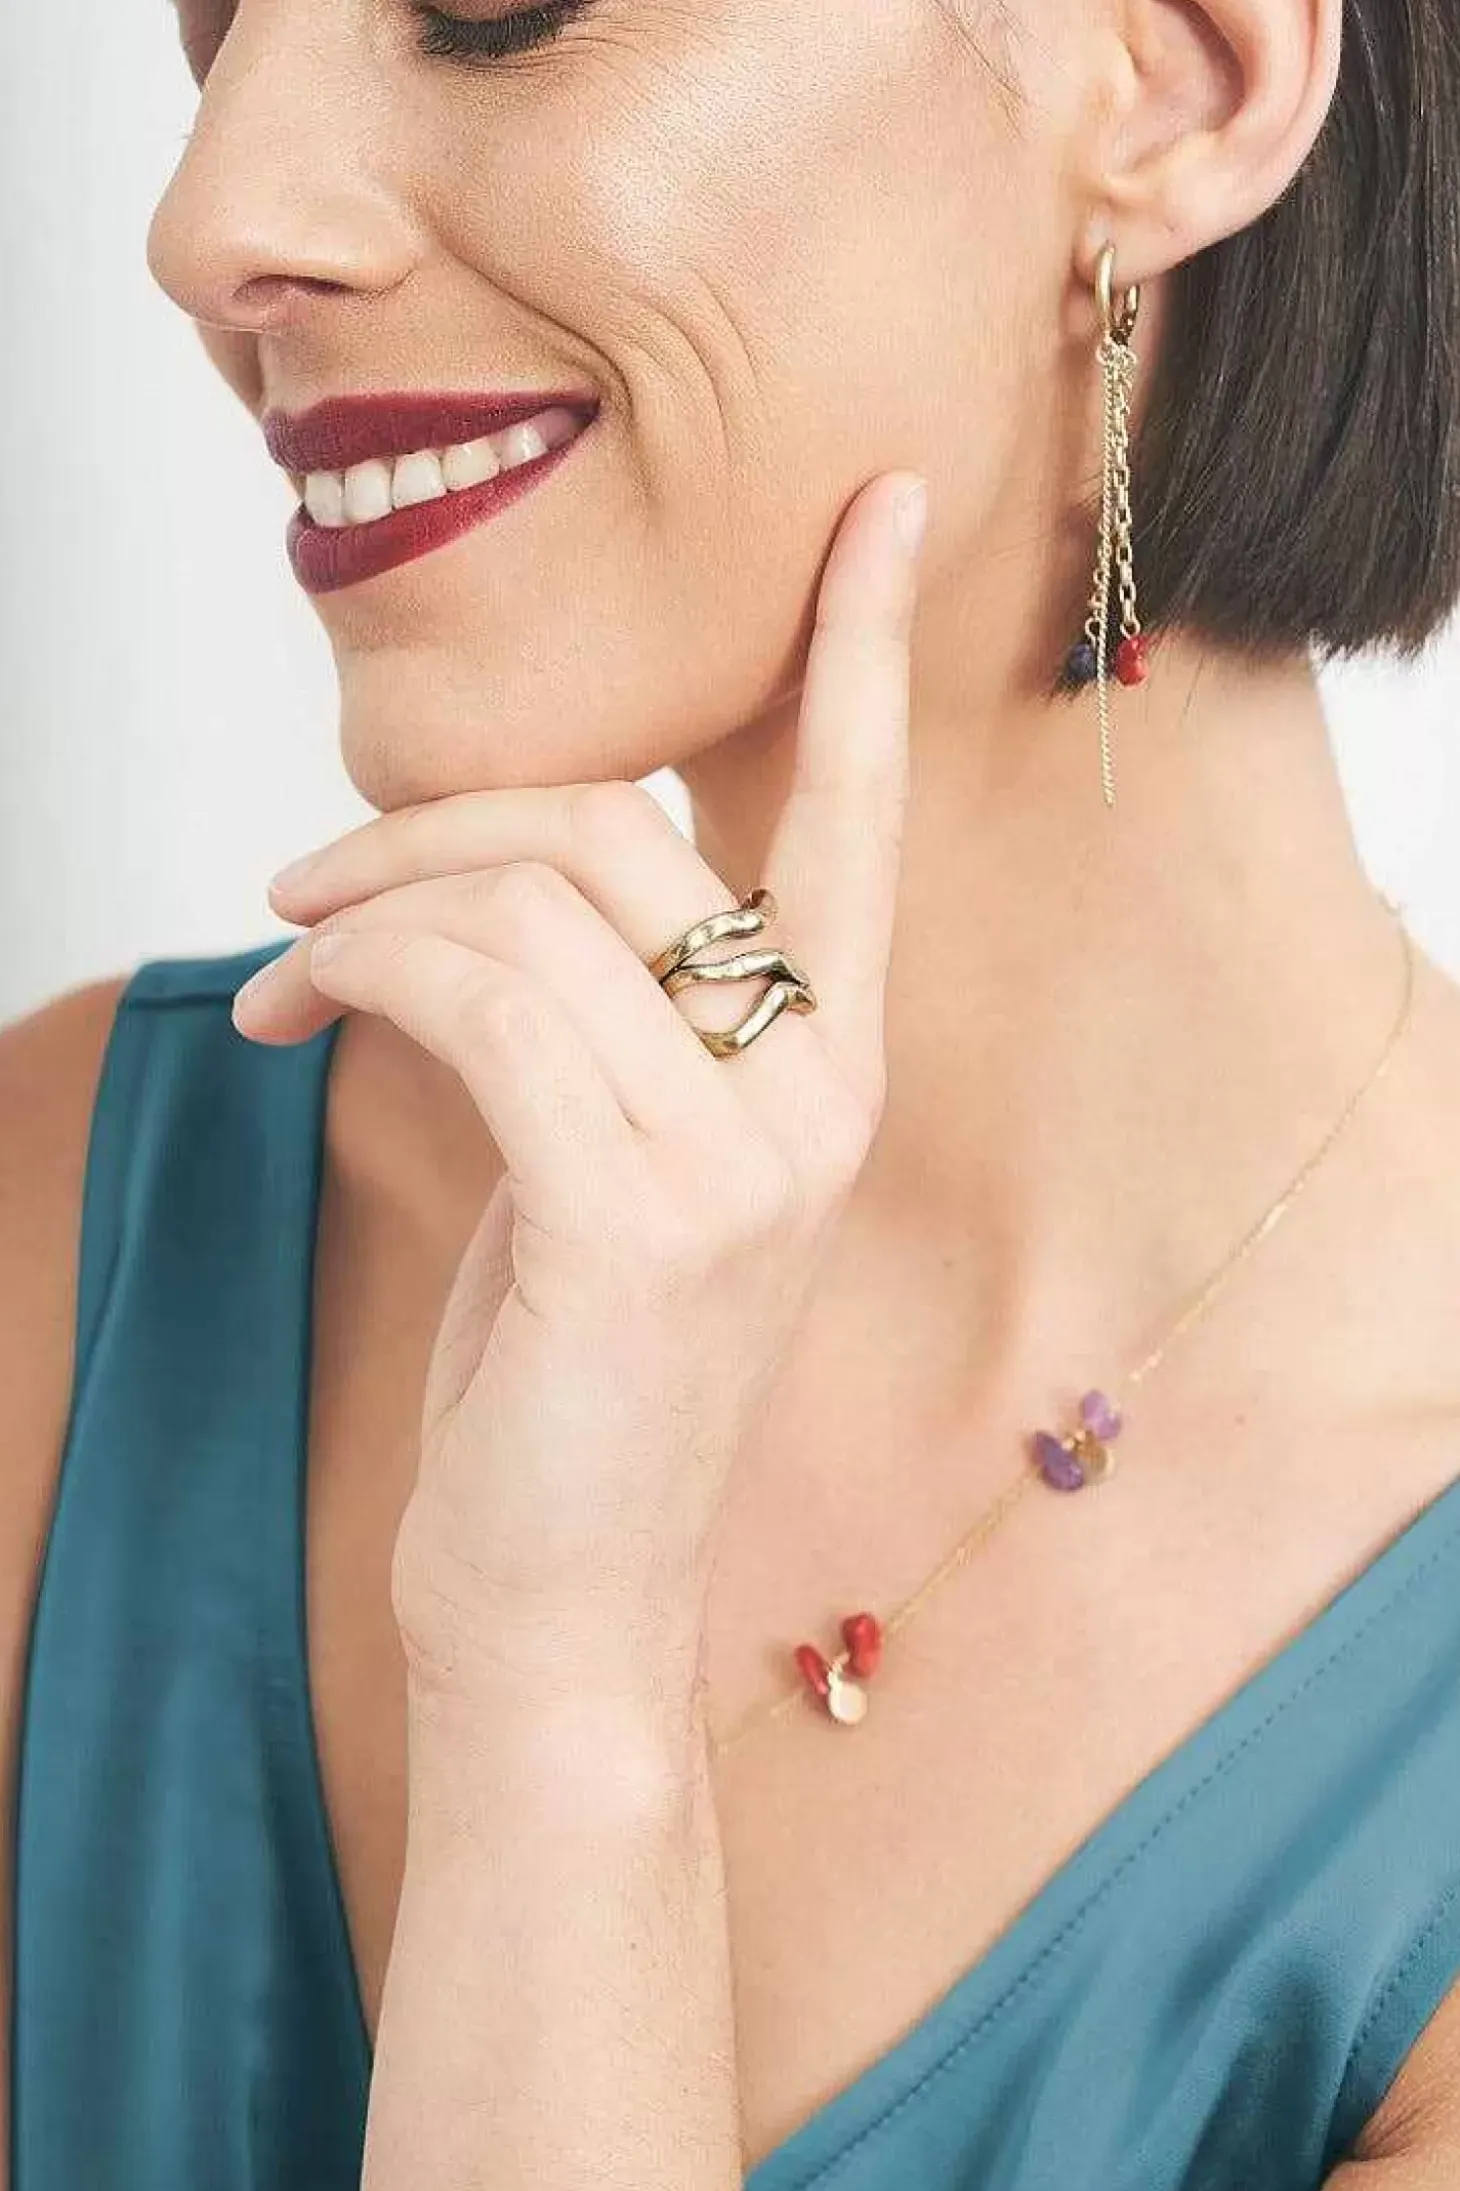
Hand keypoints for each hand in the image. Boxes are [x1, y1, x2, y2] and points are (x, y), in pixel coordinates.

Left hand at [232, 471, 928, 1702]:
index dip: (859, 650)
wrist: (561, 1593)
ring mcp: (749, 1152)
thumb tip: (455, 873)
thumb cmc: (570, 1368)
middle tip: (304, 884)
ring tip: (281, 971)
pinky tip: (287, 1018)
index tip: (875, 501)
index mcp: (830, 1063)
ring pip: (529, 899)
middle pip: (617, 827)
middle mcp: (822, 1090)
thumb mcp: (607, 1162)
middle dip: (428, 824)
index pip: (858, 816)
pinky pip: (477, 993)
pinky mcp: (643, 1211)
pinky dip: (356, 973)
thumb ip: (591, 1010)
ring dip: (362, 907)